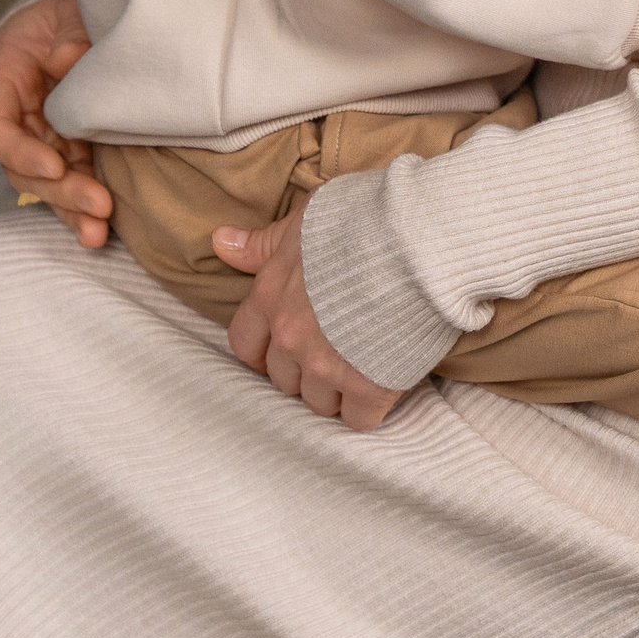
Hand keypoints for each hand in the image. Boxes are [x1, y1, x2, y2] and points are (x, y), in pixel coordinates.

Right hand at [0, 0, 113, 248]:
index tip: (56, 165)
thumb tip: (67, 61)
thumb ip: (71, 34)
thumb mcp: (73, 9)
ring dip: (72, 210)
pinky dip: (84, 209)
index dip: (20, 151)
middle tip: (98, 205)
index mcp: (4, 78)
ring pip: (48, 184)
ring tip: (99, 233)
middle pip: (23, 168)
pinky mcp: (75, 148)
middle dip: (60, 191)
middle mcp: (18, 115)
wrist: (100, 8)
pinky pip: (74, 183)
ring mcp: (45, 135)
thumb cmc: (79, 6)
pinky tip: (100, 235)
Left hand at [217, 205, 401, 429]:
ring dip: (336, 390)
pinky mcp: (369, 385)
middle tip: (335, 348)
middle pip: (283, 380)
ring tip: (362, 363)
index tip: (287, 343)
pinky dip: (370, 407)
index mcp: (271, 297)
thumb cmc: (363, 219)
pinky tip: (386, 380)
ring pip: (318, 403)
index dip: (264, 350)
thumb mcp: (306, 218)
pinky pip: (357, 419)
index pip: (244, 345)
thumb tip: (219, 241)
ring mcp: (327, 365)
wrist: (419, 239)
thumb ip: (264, 242)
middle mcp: (291, 337)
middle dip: (305, 369)